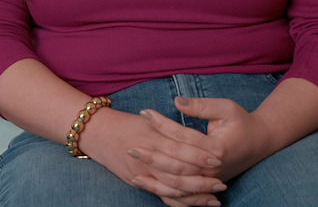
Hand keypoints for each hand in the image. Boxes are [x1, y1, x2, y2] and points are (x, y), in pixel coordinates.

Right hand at [81, 108, 226, 205]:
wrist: (96, 132)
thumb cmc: (126, 123)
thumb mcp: (148, 119)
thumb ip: (170, 126)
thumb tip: (195, 133)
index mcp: (151, 137)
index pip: (181, 148)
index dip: (200, 155)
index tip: (218, 159)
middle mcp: (146, 157)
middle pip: (178, 173)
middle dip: (201, 180)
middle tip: (221, 184)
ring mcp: (140, 172)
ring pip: (171, 189)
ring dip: (193, 196)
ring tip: (214, 199)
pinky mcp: (137, 181)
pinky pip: (161, 195)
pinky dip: (178, 202)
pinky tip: (194, 203)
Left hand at [135, 97, 273, 183]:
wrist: (260, 143)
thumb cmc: (242, 122)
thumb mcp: (227, 107)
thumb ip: (202, 105)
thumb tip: (176, 102)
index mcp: (217, 148)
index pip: (183, 137)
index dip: (162, 124)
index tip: (144, 113)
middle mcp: (212, 169)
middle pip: (177, 166)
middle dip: (152, 156)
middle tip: (130, 146)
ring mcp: (209, 180)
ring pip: (178, 184)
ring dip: (154, 177)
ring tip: (133, 168)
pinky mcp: (205, 185)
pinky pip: (182, 194)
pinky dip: (163, 191)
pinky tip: (146, 184)